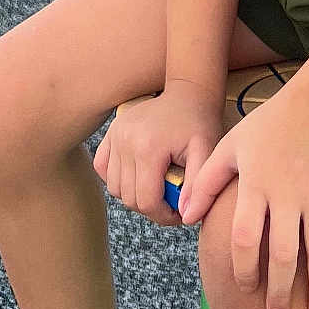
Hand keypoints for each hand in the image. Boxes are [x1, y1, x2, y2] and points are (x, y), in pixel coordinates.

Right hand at [94, 81, 222, 227]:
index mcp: (149, 148)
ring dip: (134, 196)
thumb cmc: (199, 122)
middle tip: (171, 204)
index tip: (180, 214)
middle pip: (129, 198)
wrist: (189, 92)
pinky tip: (137, 175)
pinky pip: (102, 168)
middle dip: (151, 209)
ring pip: (114, 187)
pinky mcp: (111, 132)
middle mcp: (126, 141)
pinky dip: (116, 178)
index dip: (164, 216)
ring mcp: (115, 135)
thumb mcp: (206, 152)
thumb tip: (186, 216)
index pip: (147, 201)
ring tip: (156, 189)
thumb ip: (196, 186)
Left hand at [182, 92, 308, 308]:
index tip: (243, 289)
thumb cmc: (272, 123)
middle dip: (277, 292)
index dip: (242, 269)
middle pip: (281, 255)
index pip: (244, 238)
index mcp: (256, 184)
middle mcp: (288, 194)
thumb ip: (207, 180)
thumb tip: (185, 215)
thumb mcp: (232, 145)